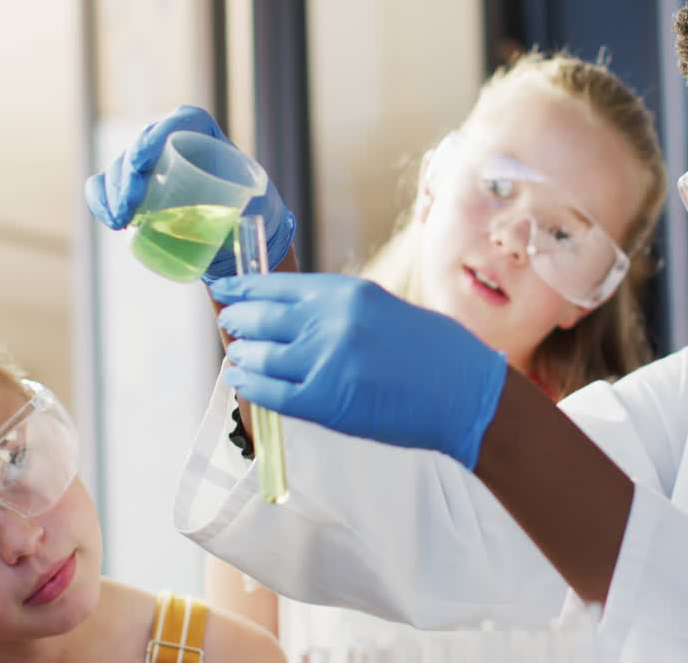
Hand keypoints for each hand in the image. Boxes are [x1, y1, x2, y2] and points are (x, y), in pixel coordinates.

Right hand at [84, 105, 296, 282]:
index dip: (155, 137)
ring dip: (113, 193)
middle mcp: (174, 141)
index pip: (178, 122)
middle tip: (130, 207)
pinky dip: (102, 201)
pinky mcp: (133, 186)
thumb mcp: (257, 201)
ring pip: (120, 167)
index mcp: (206, 133)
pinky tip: (111, 221)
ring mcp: (150, 163)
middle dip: (128, 174)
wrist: (239, 229)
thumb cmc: (252, 210)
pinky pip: (106, 186)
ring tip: (122, 221)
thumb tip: (237, 218)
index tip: (142, 162)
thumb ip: (248, 202)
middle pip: (142, 145)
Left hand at [210, 273, 509, 468]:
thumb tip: (290, 315)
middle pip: (260, 317)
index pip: (276, 285)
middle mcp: (332, 321)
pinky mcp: (326, 401)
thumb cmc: (433, 353)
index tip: (223, 289)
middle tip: (230, 326)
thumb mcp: (382, 310)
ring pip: (259, 355)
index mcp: (347, 293)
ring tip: (237, 356)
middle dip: (238, 322)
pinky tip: (243, 382)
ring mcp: (326, 361)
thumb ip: (337, 310)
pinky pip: (271, 393)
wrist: (464, 392)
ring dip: (241, 355)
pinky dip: (251, 387)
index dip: (242, 288)